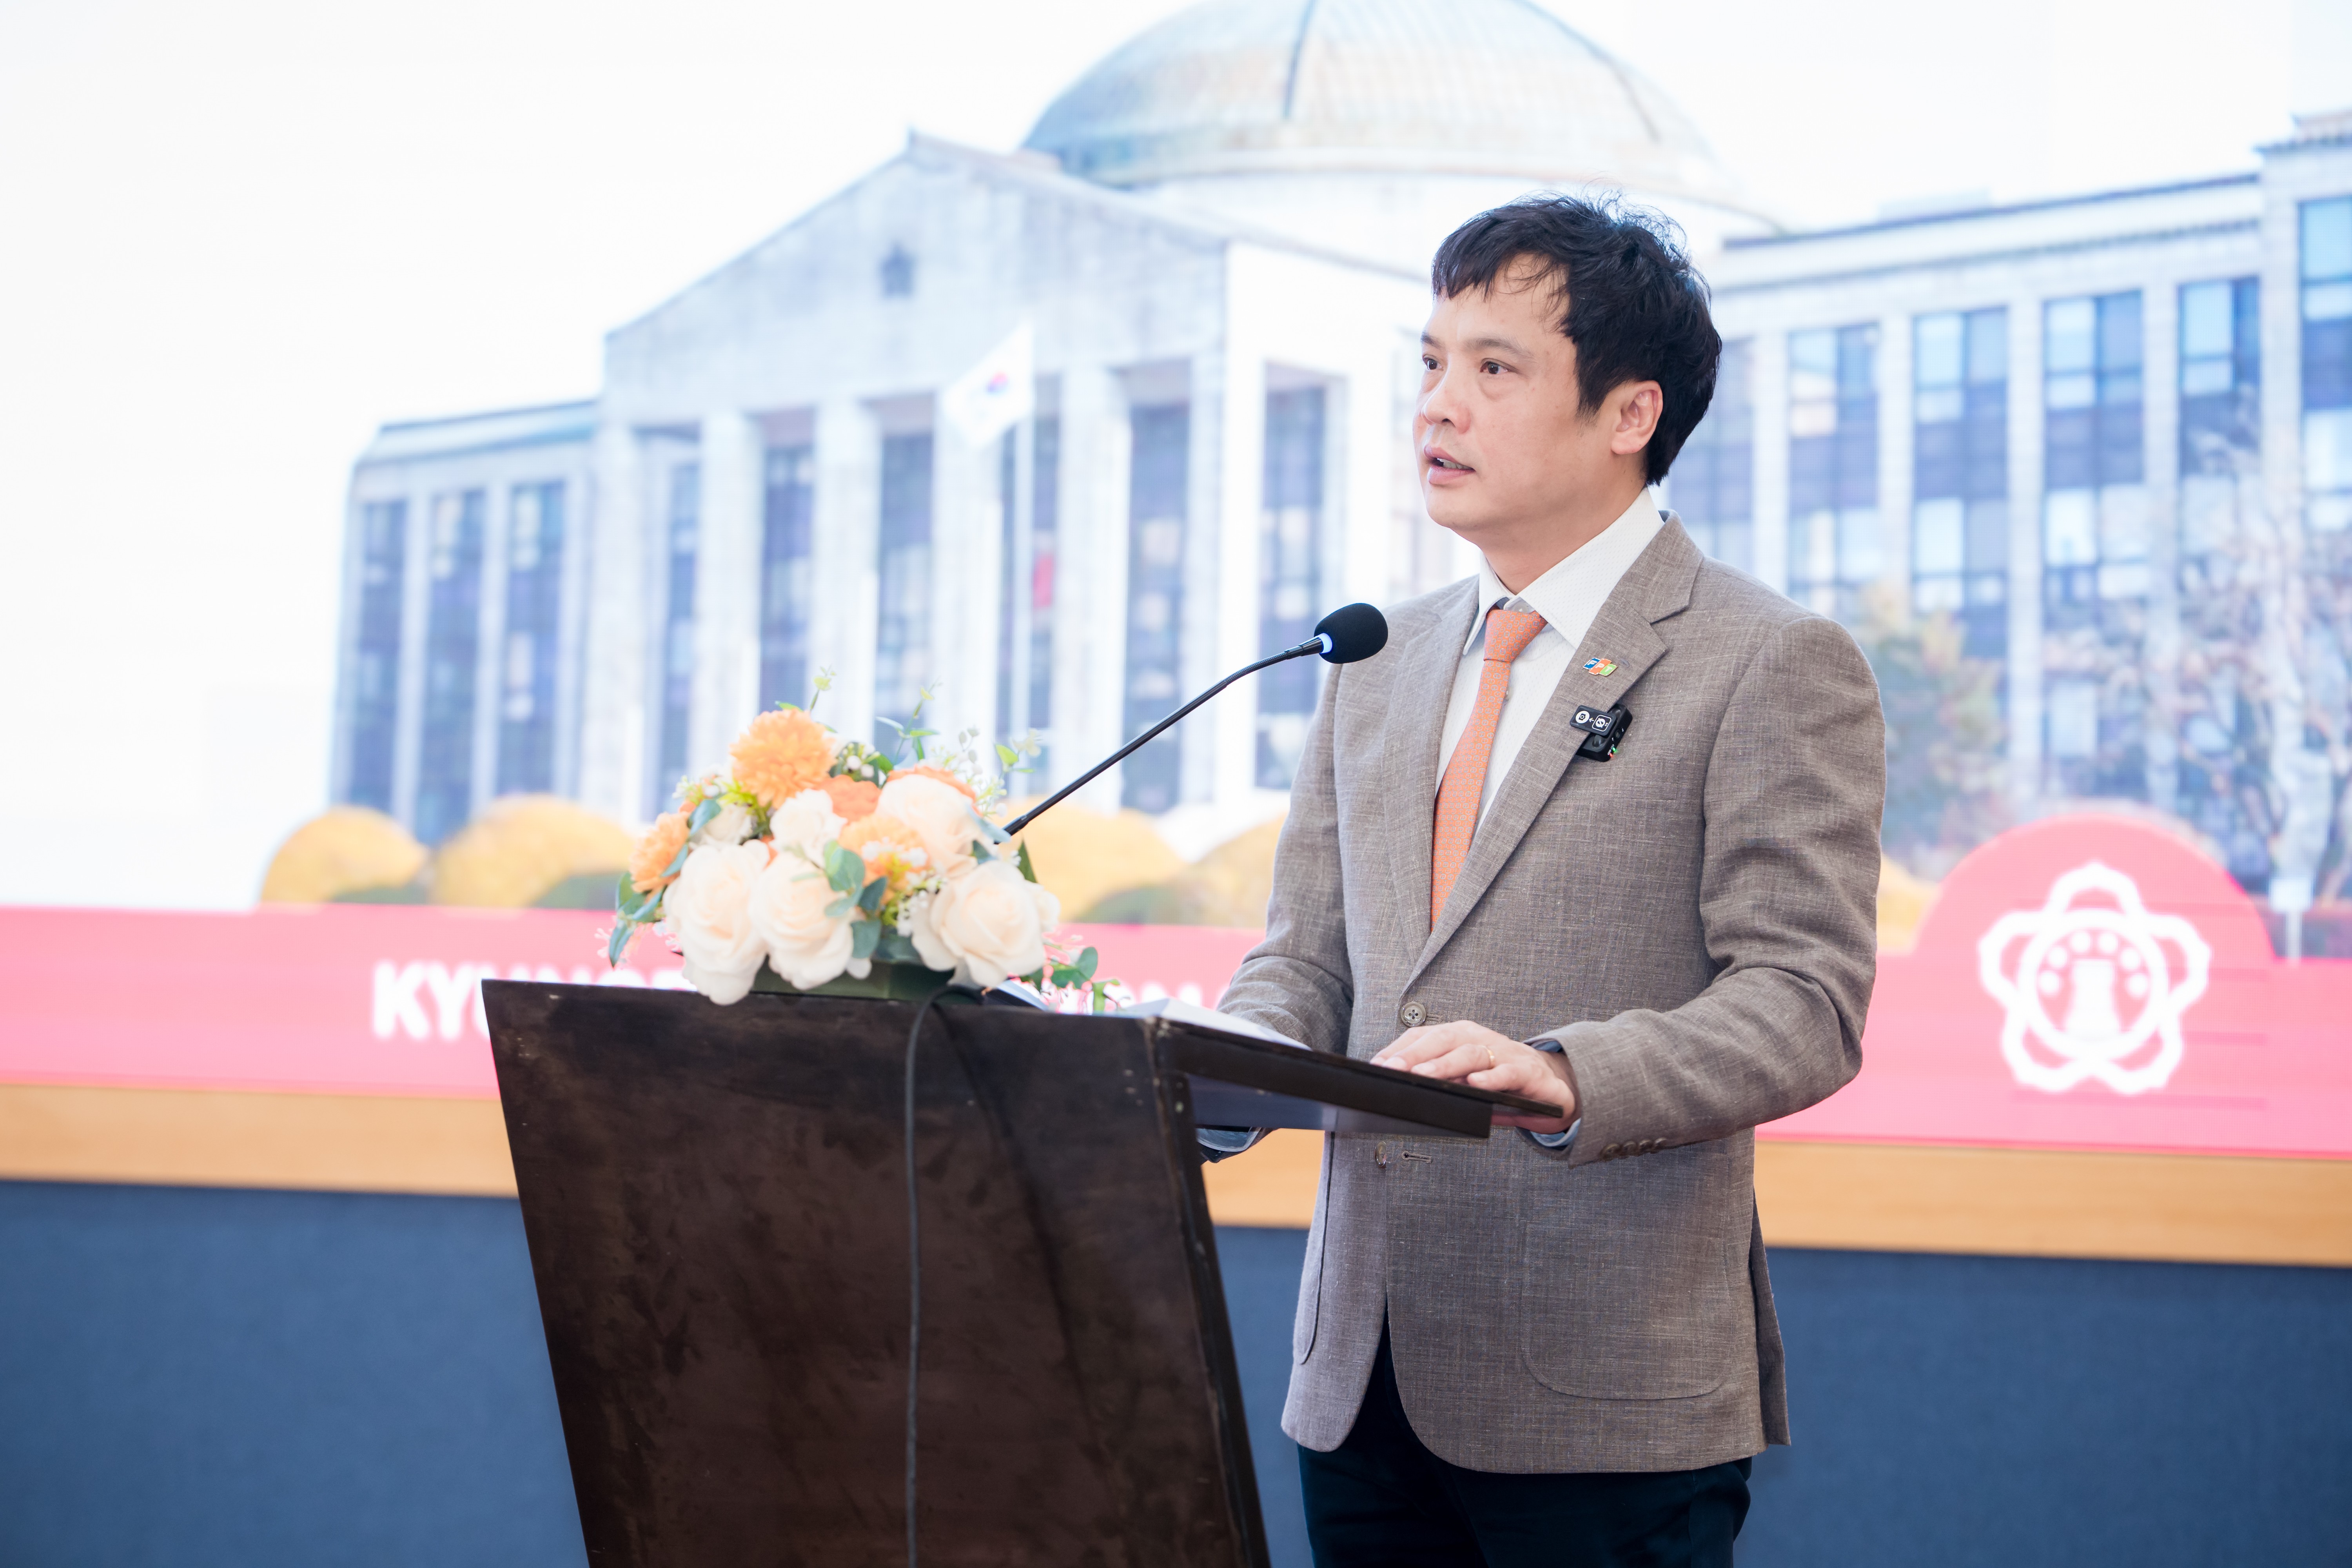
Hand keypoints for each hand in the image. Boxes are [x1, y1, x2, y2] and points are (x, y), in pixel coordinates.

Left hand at [1371, 1021, 1575, 1132]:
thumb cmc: (1498, 1082)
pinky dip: (1491, 1077)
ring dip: (1444, 1064)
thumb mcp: (1463, 1080)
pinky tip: (1476, 1083)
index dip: (1399, 1049)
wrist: (1550, 1088)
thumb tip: (1400, 1094)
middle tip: (1391, 1070)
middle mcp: (1478, 1038)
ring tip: (1423, 1076)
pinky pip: (1507, 1072)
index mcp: (1457, 1036)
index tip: (1375, 1065)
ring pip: (1470, 1053)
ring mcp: (1503, 1052)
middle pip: (1443, 1039)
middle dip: (1414, 1054)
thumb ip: (1439, 1083)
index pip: (1422, 1037)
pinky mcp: (1526, 1071)